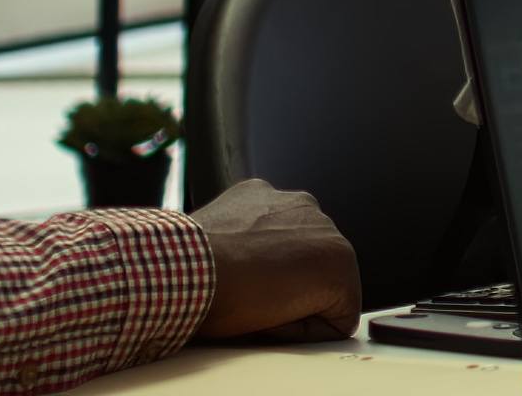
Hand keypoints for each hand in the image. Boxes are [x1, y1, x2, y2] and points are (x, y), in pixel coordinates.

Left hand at [188, 178, 360, 343]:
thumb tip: (310, 318)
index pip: (342, 305)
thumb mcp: (282, 329)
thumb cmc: (224, 303)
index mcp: (339, 261)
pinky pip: (269, 215)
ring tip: (244, 273)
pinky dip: (256, 230)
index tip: (282, 326)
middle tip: (261, 301)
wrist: (178, 270)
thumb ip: (310, 321)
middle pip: (322, 266)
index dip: (311, 323)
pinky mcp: (260, 190)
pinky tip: (234, 248)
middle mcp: (326, 223)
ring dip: (280, 252)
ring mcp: (293, 202)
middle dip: (299, 282)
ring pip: (298, 237)